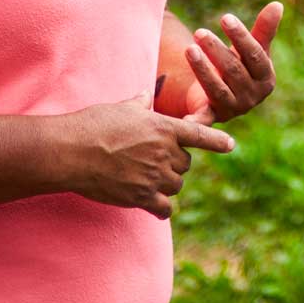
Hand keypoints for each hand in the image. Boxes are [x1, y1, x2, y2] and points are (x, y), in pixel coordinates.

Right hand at [67, 91, 234, 218]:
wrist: (72, 151)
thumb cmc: (95, 124)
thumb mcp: (122, 107)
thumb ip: (141, 103)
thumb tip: (147, 94)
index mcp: (163, 127)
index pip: (200, 135)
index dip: (217, 141)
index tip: (231, 145)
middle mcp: (164, 152)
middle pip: (185, 163)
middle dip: (175, 161)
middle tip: (155, 158)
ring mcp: (154, 176)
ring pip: (177, 184)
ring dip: (169, 182)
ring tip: (149, 176)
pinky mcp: (141, 197)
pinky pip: (164, 208)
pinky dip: (161, 206)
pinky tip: (153, 203)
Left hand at [183, 1, 282, 124]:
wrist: (228, 93)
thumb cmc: (243, 65)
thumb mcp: (253, 48)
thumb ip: (264, 29)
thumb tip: (277, 4)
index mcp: (266, 78)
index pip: (254, 55)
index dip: (240, 36)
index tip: (225, 17)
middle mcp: (253, 96)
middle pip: (234, 70)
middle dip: (216, 50)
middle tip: (200, 32)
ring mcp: (233, 108)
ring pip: (217, 88)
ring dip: (202, 69)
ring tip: (189, 49)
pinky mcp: (214, 117)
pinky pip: (204, 119)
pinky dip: (196, 122)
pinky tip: (184, 119)